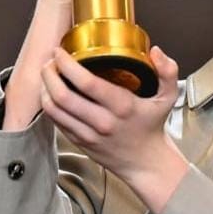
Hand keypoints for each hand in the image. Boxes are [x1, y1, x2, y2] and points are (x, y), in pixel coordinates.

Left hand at [40, 46, 189, 213]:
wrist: (147, 162)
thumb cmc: (153, 127)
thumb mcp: (168, 98)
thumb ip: (168, 72)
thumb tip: (156, 52)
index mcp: (122, 107)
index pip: (87, 83)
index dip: (68, 64)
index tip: (61, 51)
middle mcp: (103, 122)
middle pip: (63, 96)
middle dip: (49, 74)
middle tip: (49, 61)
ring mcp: (89, 134)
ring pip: (54, 110)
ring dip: (44, 89)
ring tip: (47, 74)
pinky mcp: (80, 142)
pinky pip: (56, 121)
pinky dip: (49, 104)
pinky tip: (50, 92)